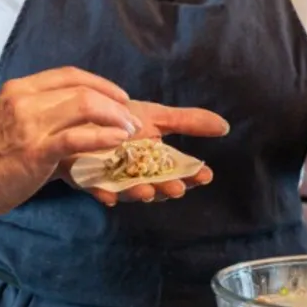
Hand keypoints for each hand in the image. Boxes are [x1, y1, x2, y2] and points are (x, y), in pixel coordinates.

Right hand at [0, 68, 142, 219]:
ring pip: (85, 106)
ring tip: (130, 132)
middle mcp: (23, 100)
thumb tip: (73, 112)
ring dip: (116, 117)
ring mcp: (29, 124)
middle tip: (132, 119)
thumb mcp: (9, 122)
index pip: (68, 75)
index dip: (101, 83)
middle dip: (115, 102)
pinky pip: (78, 137)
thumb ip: (37, 112)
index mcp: (18, 90)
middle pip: (82, 88)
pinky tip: (118, 142)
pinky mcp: (35, 151)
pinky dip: (104, 137)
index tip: (119, 97)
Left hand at [83, 99, 226, 207]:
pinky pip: (96, 188)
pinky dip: (103, 192)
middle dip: (167, 189)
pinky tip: (109, 194)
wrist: (81, 112)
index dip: (191, 176)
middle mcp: (137, 174)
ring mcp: (113, 178)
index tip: (205, 175)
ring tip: (147, 190)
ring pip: (129, 190)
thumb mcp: (156, 116)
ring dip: (139, 193)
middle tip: (178, 189)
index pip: (178, 173)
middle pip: (155, 186)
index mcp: (155, 162)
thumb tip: (225, 126)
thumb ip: (188, 122)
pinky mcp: (88, 178)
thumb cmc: (120, 116)